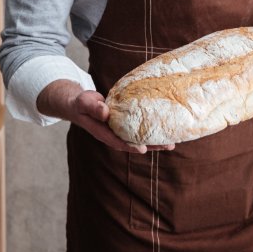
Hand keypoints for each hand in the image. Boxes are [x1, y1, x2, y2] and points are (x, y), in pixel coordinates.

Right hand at [36, 80, 173, 153]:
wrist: (80, 104)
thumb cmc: (81, 103)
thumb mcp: (85, 103)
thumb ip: (94, 108)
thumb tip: (105, 112)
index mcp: (104, 132)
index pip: (119, 141)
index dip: (130, 145)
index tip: (142, 149)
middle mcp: (114, 134)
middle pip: (134, 143)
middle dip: (152, 145)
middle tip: (169, 145)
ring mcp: (120, 130)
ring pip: (139, 137)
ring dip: (155, 140)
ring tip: (172, 141)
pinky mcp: (124, 124)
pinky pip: (138, 128)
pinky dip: (150, 129)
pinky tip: (163, 128)